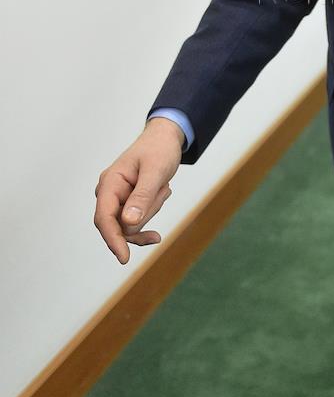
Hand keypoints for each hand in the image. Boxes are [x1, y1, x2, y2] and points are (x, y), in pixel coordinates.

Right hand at [93, 118, 183, 263]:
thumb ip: (142, 197)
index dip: (113, 240)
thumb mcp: (155, 172)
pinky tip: (163, 195)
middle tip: (162, 190)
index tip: (124, 257)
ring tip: (162, 185)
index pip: (104, 219)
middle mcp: (109, 192)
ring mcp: (117, 199)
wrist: (165, 139)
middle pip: (119, 225)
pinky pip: (137, 220)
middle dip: (144, 215)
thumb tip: (128, 223)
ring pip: (132, 224)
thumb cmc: (159, 150)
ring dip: (152, 209)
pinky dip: (152, 211)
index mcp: (109, 183)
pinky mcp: (127, 202)